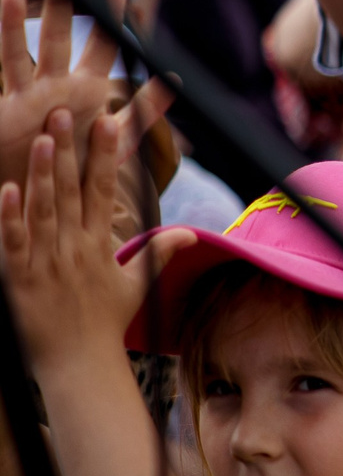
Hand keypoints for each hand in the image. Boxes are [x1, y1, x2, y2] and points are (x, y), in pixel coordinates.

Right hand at [0, 0, 170, 212]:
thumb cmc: (74, 166)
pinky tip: (3, 10)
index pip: (104, 43)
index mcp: (87, 89)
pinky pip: (4, 71)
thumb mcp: (113, 142)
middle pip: (61, 36)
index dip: (113, 15)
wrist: (38, 195)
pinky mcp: (6, 109)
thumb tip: (175, 81)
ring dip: (20, 21)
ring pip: (24, 51)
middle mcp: (56, 85)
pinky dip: (2, 42)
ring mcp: (28, 94)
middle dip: (67, 5)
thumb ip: (142, 112)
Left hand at [0, 107, 176, 369]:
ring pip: (44, 208)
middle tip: (65, 111)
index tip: (106, 120)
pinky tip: (8, 189)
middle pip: (72, 189)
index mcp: (100, 244)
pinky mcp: (21, 278)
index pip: (104, 189)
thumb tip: (192, 234)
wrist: (81, 365)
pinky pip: (16, 241)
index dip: (105, 154)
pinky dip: (12, 216)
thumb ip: (159, 254)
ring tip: (42, 137)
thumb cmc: (106, 326)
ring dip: (42, 172)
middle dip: (69, 149)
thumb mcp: (137, 287)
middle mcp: (75, 247)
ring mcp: (47, 261)